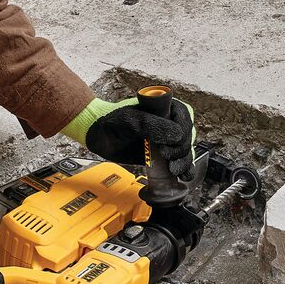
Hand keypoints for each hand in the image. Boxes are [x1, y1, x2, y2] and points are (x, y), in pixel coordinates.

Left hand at [71, 90, 197, 175]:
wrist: (98, 135)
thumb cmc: (112, 121)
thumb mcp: (131, 120)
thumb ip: (153, 126)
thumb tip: (177, 136)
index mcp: (164, 107)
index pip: (184, 117)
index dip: (182, 131)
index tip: (170, 144)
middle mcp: (168, 122)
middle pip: (187, 135)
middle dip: (182, 149)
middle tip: (168, 158)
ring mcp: (165, 138)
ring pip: (185, 149)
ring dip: (184, 161)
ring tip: (175, 170)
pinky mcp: (161, 154)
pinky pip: (177, 160)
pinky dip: (184, 169)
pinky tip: (184, 176)